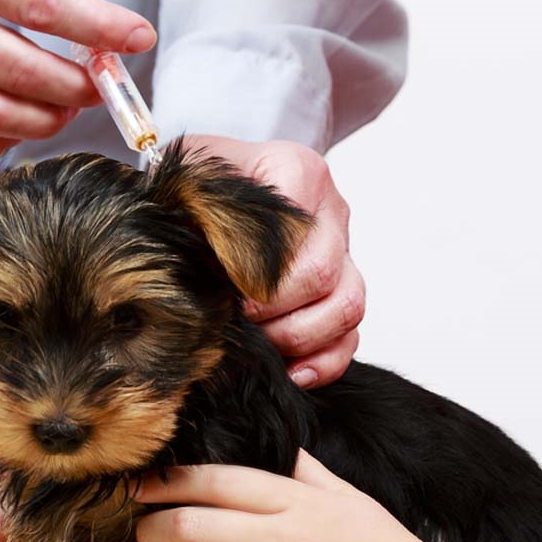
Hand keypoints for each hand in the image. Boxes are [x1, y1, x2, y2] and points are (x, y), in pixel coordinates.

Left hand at [134, 451, 450, 541]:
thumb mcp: (352, 500)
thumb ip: (308, 472)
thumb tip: (278, 445)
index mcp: (302, 502)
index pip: (220, 480)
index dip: (171, 480)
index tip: (143, 485)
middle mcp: (288, 540)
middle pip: (198, 523)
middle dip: (154, 526)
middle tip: (139, 530)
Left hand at [185, 136, 364, 388]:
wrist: (221, 182)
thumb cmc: (206, 179)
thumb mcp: (191, 169)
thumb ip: (196, 197)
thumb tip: (195, 258)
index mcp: (298, 171)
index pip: (294, 226)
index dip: (257, 267)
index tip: (225, 284)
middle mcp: (330, 212)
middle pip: (322, 272)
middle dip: (274, 307)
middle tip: (236, 318)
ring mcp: (344, 254)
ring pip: (347, 305)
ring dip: (299, 335)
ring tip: (260, 342)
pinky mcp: (342, 292)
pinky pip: (350, 337)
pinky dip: (323, 361)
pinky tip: (291, 372)